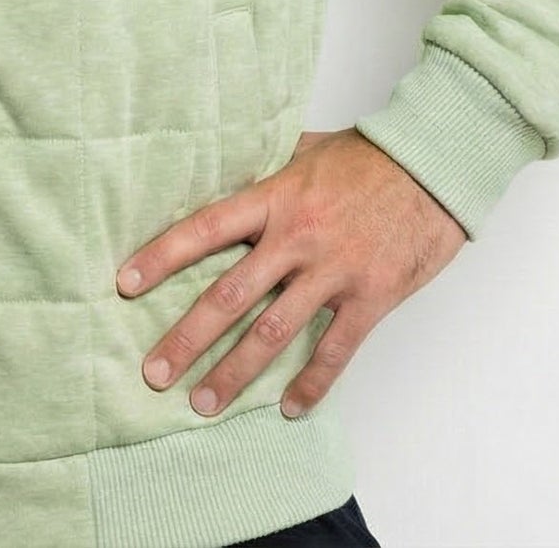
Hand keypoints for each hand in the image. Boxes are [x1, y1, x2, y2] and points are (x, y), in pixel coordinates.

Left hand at [115, 126, 466, 419]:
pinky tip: (289, 408)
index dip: (161, 257)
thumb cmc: (369, 156)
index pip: (205, 229)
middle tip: (153, 372)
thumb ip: (268, 169)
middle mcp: (296, 237)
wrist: (433, 165)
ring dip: (234, 372)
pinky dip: (311, 385)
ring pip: (272, 332)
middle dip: (187, 337)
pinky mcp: (370, 296)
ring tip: (203, 403)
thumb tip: (228, 170)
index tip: (124, 284)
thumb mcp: (308, 150)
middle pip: (229, 294)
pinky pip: (334, 351)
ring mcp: (333, 270)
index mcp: (275, 198)